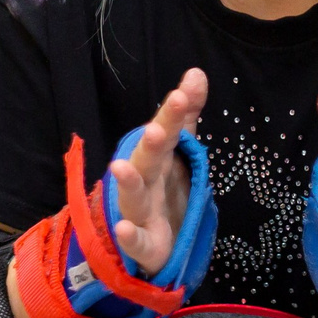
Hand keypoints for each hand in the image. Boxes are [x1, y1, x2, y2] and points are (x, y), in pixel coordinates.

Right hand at [107, 68, 206, 270]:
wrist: (156, 243)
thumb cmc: (165, 189)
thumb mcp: (180, 151)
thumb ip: (186, 114)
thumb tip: (196, 73)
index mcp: (156, 159)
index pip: (165, 133)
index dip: (172, 116)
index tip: (183, 94)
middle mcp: (145, 181)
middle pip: (146, 160)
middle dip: (150, 145)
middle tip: (155, 130)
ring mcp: (141, 213)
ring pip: (133, 197)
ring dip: (128, 183)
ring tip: (121, 167)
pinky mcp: (145, 245)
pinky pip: (136, 242)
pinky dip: (129, 237)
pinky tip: (124, 229)